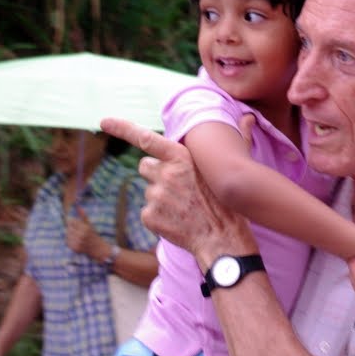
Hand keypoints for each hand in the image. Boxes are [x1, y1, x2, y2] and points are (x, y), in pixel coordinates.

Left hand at [66, 206, 108, 259]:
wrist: (98, 248)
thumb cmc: (93, 234)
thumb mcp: (89, 224)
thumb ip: (83, 215)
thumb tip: (78, 206)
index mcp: (85, 228)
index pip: (71, 221)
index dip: (71, 222)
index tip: (74, 224)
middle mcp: (82, 235)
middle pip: (68, 228)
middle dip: (71, 229)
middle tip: (76, 231)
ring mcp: (79, 242)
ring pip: (67, 235)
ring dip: (70, 235)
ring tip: (76, 236)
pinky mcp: (75, 248)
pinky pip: (67, 242)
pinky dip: (69, 241)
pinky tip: (75, 241)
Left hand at [100, 118, 255, 264]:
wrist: (222, 238)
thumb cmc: (230, 202)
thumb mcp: (236, 165)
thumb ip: (241, 137)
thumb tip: (250, 117)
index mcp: (182, 157)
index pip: (146, 138)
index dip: (122, 127)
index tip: (104, 121)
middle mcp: (165, 173)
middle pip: (145, 166)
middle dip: (157, 173)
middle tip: (177, 187)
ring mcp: (155, 195)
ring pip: (148, 190)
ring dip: (160, 196)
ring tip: (182, 207)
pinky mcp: (149, 216)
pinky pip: (148, 211)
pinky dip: (159, 216)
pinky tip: (177, 221)